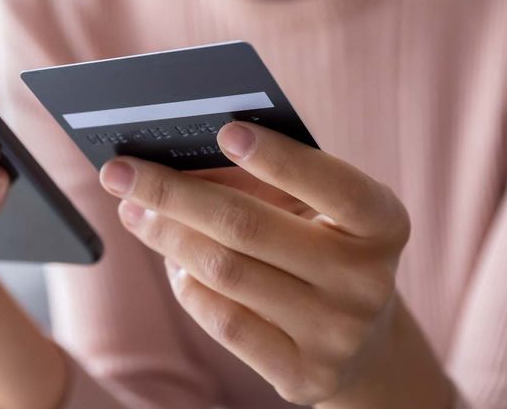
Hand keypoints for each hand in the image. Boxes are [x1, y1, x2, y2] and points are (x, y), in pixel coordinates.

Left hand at [98, 122, 446, 405]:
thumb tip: (178, 161)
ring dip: (167, 235)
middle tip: (122, 171)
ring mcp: (337, 335)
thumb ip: (269, 181)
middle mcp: (368, 282)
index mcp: (384, 224)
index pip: (335, 186)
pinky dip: (188, 285)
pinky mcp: (304, 376)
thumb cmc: (326, 246)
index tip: (224, 131)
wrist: (363, 343)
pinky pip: (223, 322)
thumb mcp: (321, 208)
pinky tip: (172, 261)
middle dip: (174, 193)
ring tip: (135, 210)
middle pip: (250, 228)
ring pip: (226, 273)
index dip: (281, 159)